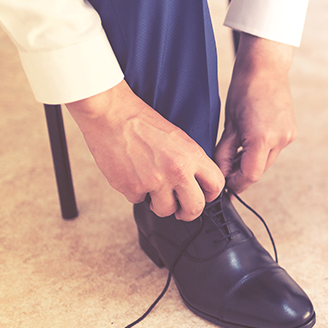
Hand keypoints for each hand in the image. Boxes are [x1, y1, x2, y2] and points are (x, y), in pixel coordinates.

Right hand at [66, 81, 224, 220]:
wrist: (111, 115)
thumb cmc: (141, 122)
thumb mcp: (178, 138)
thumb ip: (190, 161)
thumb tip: (197, 183)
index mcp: (191, 156)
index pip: (216, 185)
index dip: (211, 195)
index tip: (204, 197)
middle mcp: (176, 171)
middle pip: (195, 207)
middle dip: (188, 212)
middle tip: (181, 210)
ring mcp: (154, 182)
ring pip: (165, 211)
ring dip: (159, 204)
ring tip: (152, 188)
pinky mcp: (132, 188)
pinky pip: (138, 201)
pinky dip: (135, 192)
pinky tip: (131, 175)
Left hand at [213, 34, 295, 192]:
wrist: (266, 68)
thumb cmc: (244, 89)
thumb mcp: (229, 124)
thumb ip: (224, 152)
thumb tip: (220, 173)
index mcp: (262, 138)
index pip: (250, 176)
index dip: (236, 184)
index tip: (224, 186)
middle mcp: (279, 140)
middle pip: (259, 171)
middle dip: (241, 173)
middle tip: (225, 168)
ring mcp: (288, 136)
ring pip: (267, 162)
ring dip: (251, 162)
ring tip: (235, 150)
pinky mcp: (291, 132)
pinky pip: (274, 150)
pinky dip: (261, 151)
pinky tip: (250, 139)